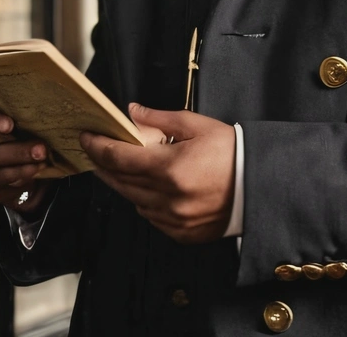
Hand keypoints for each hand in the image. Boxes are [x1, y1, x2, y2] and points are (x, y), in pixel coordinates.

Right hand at [0, 96, 62, 214]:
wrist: (14, 155)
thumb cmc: (11, 121)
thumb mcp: (7, 108)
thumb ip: (10, 102)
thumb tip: (35, 97)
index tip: (9, 123)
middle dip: (10, 142)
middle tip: (38, 143)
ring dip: (18, 156)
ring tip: (41, 153)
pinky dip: (18, 172)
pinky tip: (35, 167)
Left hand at [80, 103, 235, 243]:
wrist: (259, 187)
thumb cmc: (232, 153)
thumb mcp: (197, 125)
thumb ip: (161, 118)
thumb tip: (134, 112)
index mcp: (170, 168)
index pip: (120, 158)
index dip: (98, 147)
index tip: (86, 137)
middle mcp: (168, 198)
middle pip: (121, 181)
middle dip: (103, 164)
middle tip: (92, 151)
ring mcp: (173, 219)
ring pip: (133, 201)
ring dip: (121, 183)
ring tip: (115, 168)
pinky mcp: (181, 233)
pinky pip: (150, 217)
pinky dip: (143, 201)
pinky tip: (144, 188)